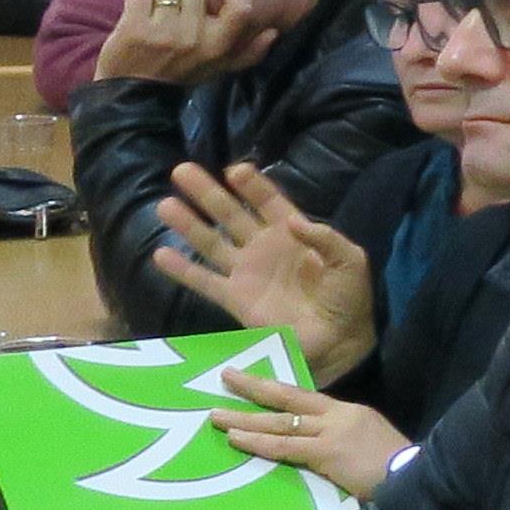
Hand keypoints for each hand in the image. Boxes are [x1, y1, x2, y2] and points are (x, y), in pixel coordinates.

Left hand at [95, 0, 267, 84]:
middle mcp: (193, 39)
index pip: (239, 7)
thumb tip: (273, 32)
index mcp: (218, 46)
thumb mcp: (217, 68)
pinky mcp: (134, 28)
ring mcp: (163, 33)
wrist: (132, 96)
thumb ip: (248, 53)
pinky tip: (138, 7)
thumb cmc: (178, 75)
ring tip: (156, 5)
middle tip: (175, 0)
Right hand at [151, 164, 379, 383]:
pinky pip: (204, 282)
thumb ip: (326, 238)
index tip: (233, 170)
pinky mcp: (235, 299)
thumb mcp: (349, 261)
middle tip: (182, 170)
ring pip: (211, 242)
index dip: (251, 185)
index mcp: (293, 232)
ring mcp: (246, 272)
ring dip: (188, 224)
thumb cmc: (348, 297)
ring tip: (164, 205)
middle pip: (230, 214)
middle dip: (207, 193)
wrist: (338, 340)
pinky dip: (182, 270)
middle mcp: (263, 246)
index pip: (267, 201)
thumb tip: (294, 221)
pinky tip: (160, 255)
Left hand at [203, 361, 408, 500]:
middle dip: (254, 388)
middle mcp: (338, 415)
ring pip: (280, 422)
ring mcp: (331, 432)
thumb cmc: (396, 468)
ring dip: (245, 419)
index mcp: (350, 412)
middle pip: (288, 398)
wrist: (416, 477)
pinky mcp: (326, 452)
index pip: (306, 397)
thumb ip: (344, 440)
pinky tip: (236, 438)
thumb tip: (320, 448)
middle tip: (227, 377)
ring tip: (216, 416)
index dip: (277, 390)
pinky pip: (285, 446)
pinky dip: (259, 442)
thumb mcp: (370, 444)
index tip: (253, 382)